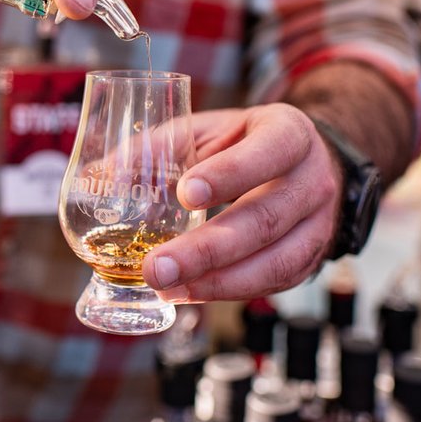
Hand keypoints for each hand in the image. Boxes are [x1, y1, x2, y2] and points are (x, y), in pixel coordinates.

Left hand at [141, 103, 343, 301]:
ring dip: (216, 281)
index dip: (229, 174)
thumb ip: (161, 146)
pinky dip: (227, 291)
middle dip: (208, 249)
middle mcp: (313, 181)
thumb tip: (101, 172)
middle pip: (266, 219)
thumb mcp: (208, 129)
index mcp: (290, 134)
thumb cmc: (242, 143)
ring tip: (166, 287)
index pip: (269, 152)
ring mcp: (319, 226)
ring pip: (275, 262)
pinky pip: (273, 283)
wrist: (301, 165)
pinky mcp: (309, 261)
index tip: (185, 193)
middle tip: (157, 266)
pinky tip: (188, 293)